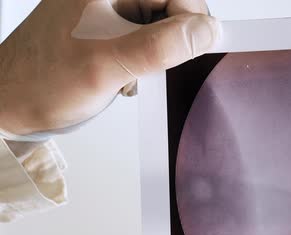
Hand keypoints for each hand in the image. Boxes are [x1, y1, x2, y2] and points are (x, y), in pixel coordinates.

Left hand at [0, 0, 218, 136]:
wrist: (11, 104)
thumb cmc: (42, 82)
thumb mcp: (109, 64)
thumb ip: (161, 45)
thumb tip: (207, 31)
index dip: (190, 19)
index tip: (190, 51)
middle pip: (169, 7)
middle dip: (172, 40)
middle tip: (154, 66)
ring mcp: (107, 12)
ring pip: (160, 26)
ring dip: (158, 55)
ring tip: (133, 74)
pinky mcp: (108, 32)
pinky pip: (145, 40)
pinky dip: (145, 62)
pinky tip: (127, 77)